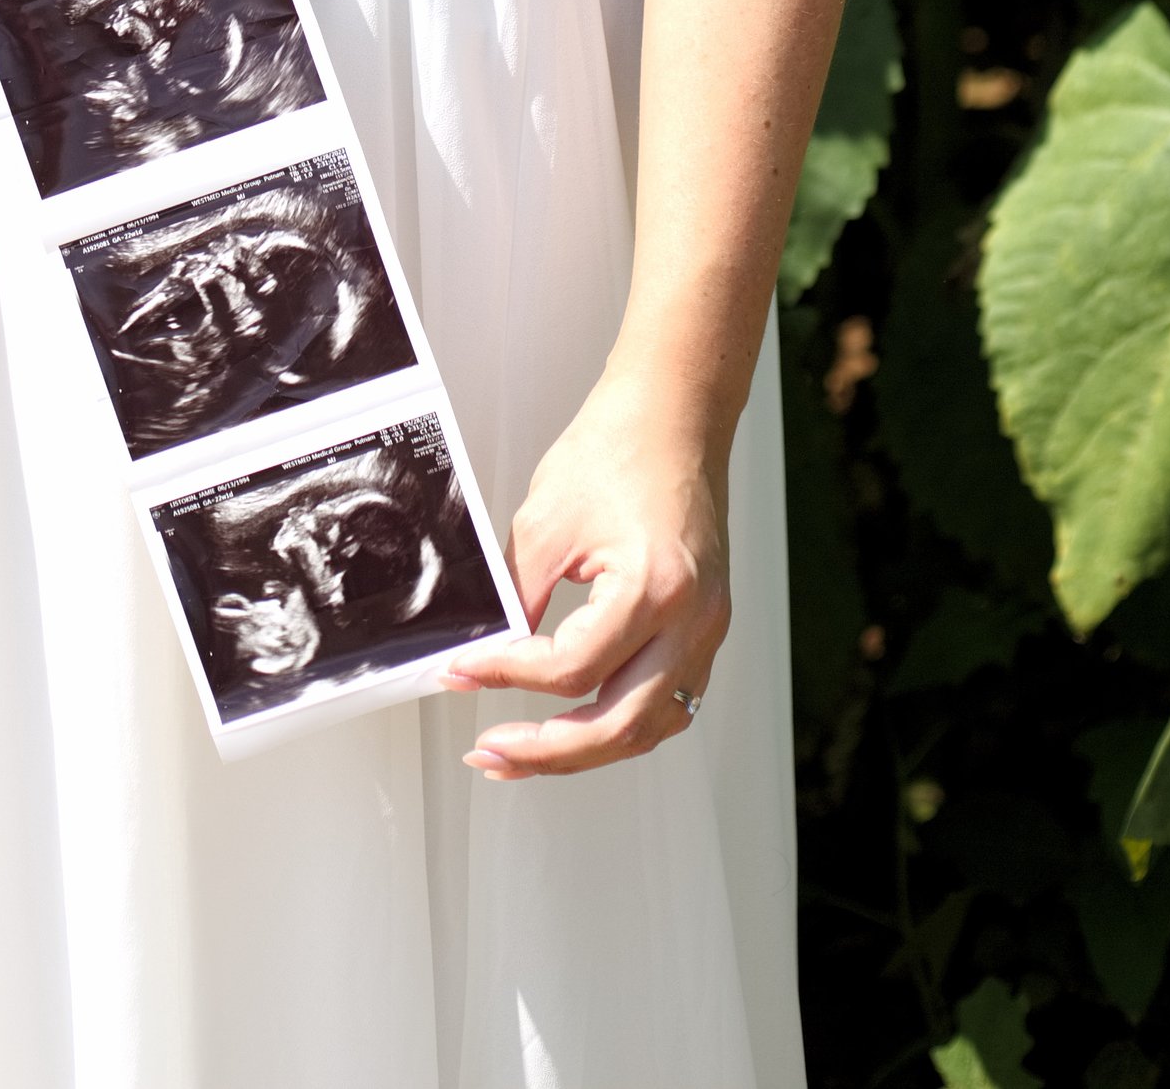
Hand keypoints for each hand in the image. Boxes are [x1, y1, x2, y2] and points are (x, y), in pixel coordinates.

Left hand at [443, 367, 728, 779]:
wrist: (672, 415)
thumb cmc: (619, 449)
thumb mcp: (546, 523)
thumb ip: (517, 598)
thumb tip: (486, 655)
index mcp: (654, 589)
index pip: (572, 670)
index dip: (506, 677)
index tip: (462, 672)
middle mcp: (693, 622)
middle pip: (618, 726)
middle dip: (547, 751)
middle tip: (492, 753)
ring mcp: (707, 631)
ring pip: (650, 729)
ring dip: (585, 751)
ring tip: (526, 754)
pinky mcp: (705, 629)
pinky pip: (668, 703)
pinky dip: (621, 724)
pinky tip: (579, 725)